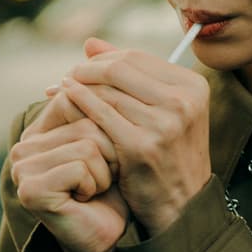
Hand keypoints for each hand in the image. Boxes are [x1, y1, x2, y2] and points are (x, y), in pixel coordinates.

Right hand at [10, 111, 128, 251]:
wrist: (108, 237)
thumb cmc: (112, 190)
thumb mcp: (108, 142)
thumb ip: (99, 109)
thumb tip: (101, 63)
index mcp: (39, 131)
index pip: (77, 97)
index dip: (107, 123)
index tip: (108, 153)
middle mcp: (24, 146)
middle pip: (87, 120)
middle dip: (111, 151)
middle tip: (104, 177)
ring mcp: (23, 168)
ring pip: (88, 143)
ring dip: (106, 170)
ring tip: (96, 189)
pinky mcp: (32, 189)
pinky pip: (82, 165)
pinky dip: (96, 184)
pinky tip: (86, 199)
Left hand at [52, 37, 211, 236]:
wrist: (182, 207)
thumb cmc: (169, 157)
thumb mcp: (164, 112)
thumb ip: (131, 77)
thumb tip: (90, 43)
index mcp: (193, 86)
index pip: (136, 57)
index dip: (103, 59)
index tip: (81, 67)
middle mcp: (183, 101)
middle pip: (120, 68)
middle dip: (86, 70)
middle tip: (65, 77)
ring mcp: (164, 124)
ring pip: (107, 90)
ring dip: (77, 86)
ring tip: (59, 91)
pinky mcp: (141, 145)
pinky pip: (99, 113)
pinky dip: (78, 102)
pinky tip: (64, 100)